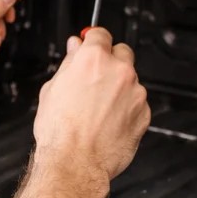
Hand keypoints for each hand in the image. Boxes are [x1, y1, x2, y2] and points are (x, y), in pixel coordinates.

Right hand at [33, 28, 149, 181]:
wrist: (75, 163)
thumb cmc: (60, 132)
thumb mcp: (52, 89)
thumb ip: (69, 63)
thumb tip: (75, 48)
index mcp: (93, 59)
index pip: (100, 34)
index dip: (93, 41)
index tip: (91, 46)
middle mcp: (119, 71)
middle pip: (122, 52)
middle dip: (111, 61)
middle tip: (95, 80)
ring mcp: (135, 92)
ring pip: (130, 80)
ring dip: (119, 88)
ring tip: (98, 110)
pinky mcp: (144, 113)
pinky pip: (137, 103)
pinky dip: (126, 108)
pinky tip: (108, 122)